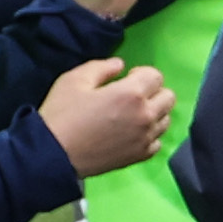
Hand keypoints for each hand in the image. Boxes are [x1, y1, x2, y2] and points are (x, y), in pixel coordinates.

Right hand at [40, 58, 173, 175]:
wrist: (54, 154)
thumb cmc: (62, 114)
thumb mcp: (74, 80)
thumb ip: (101, 67)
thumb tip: (121, 65)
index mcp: (132, 93)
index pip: (156, 76)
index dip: (142, 73)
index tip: (128, 78)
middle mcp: (146, 116)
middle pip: (168, 97)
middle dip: (153, 91)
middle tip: (132, 95)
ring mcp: (145, 138)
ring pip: (165, 119)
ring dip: (154, 112)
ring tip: (132, 114)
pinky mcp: (140, 156)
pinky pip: (157, 141)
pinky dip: (149, 135)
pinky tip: (132, 133)